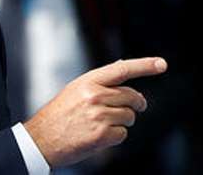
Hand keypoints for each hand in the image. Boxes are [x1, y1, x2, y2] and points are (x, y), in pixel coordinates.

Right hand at [23, 57, 166, 167]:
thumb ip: (99, 82)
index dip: (145, 65)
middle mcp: (95, 96)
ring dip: (123, 122)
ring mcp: (99, 115)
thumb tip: (124, 74)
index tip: (161, 64)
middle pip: (131, 96)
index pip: (123, 69)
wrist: (40, 139)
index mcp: (88, 81)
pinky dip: (116, 136)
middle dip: (137, 104)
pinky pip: (122, 134)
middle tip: (137, 108)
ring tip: (103, 124)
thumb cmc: (58, 114)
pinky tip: (100, 136)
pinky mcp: (101, 135)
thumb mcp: (75, 89)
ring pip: (129, 116)